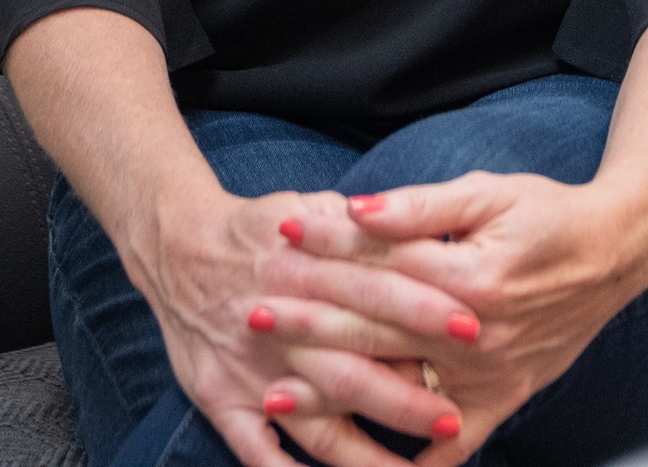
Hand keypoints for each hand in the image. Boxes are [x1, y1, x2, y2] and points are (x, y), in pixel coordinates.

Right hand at [128, 183, 484, 466]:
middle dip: (404, 398)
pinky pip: (253, 450)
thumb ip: (365, 226)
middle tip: (452, 416)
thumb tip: (429, 232)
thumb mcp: (311, 206)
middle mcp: (279, 325)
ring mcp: (250, 370)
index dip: (424, 311)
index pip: (375, 293)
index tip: (472, 329)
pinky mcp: (221, 397)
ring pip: (312, 422)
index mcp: (306, 271)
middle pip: (349, 369)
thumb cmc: (258, 229)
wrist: (174, 243)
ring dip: (362, 454)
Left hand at [253, 173, 647, 466]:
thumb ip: (418, 207)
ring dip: (334, 397)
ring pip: (398, 393)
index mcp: (468, 278)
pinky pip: (452, 450)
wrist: (614, 252)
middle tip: (251, 317)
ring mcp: (487, 378)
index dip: (325, 251)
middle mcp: (475, 336)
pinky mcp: (501, 401)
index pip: (379, 265)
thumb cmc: (548, 214)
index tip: (274, 241)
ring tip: (277, 399)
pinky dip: (411, 466)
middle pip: (376, 333)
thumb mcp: (486, 193)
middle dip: (308, 325)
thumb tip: (356, 208)